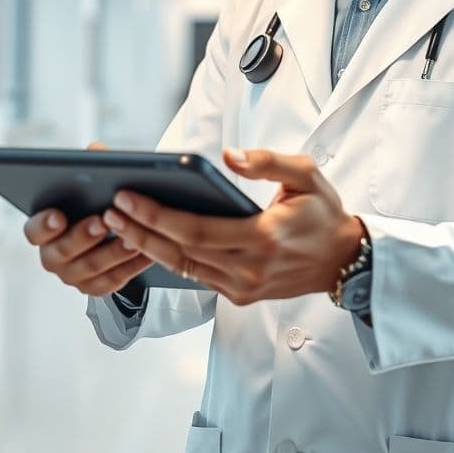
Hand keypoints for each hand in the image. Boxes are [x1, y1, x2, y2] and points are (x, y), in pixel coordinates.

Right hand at [22, 141, 152, 296]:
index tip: (59, 215)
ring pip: (89, 268)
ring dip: (111, 252)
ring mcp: (73, 274)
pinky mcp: (96, 287)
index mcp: (45, 229)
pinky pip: (110, 282)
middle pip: (60, 252)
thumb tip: (95, 148)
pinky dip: (128, 268)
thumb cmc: (100, 202)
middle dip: (82, 237)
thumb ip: (94, 165)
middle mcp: (53, 255)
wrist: (118, 231)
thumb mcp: (97, 182)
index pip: (34, 231)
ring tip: (132, 237)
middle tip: (103, 221)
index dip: (43, 225)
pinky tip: (144, 253)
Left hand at [101, 147, 363, 306]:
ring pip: (182, 268)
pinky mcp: (239, 296)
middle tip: (110, 209)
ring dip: (146, 246)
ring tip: (118, 223)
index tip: (127, 196)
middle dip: (140, 229)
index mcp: (264, 237)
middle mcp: (250, 269)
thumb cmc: (323, 212)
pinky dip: (168, 259)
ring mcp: (243, 287)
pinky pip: (195, 277)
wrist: (344, 260)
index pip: (196, 230)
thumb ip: (267, 161)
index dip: (157, 215)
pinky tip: (146, 240)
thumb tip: (227, 156)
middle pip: (180, 252)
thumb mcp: (306, 174)